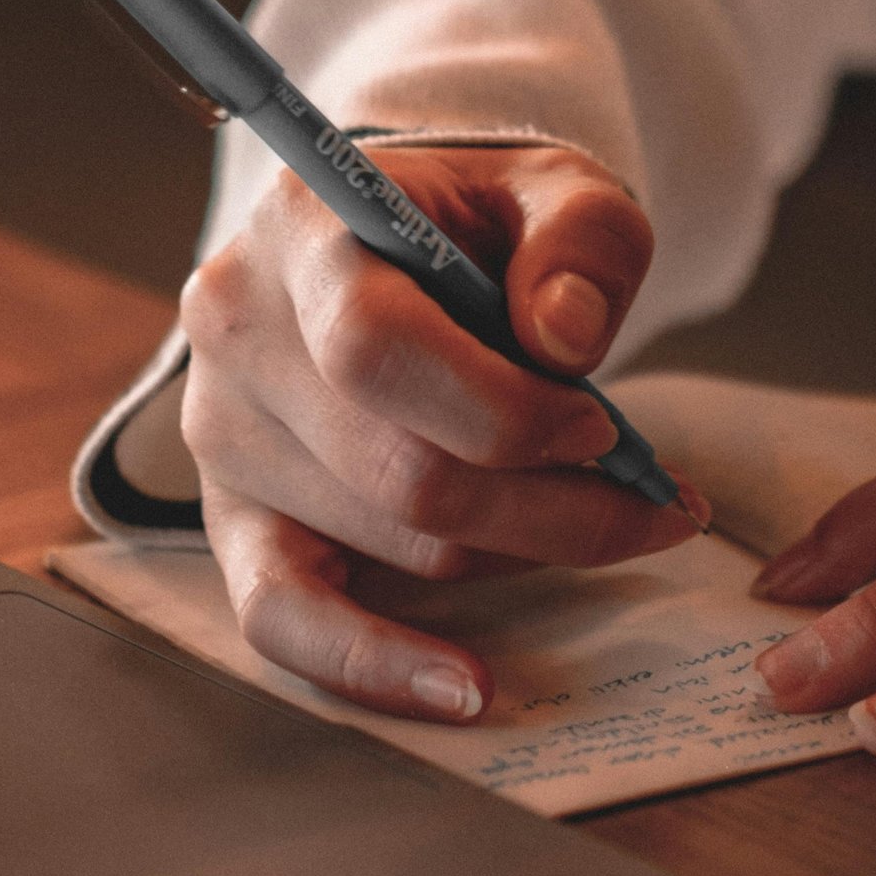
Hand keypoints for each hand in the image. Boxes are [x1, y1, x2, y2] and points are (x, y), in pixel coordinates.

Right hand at [179, 143, 706, 722]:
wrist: (398, 243)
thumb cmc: (480, 222)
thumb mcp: (556, 186)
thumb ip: (581, 239)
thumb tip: (567, 337)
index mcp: (300, 229)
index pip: (377, 350)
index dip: (506, 411)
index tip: (603, 426)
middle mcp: (234, 331)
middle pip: (399, 470)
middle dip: (552, 506)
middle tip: (651, 502)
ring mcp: (224, 434)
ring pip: (391, 544)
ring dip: (520, 549)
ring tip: (600, 517)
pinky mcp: (234, 517)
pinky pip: (283, 619)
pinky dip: (377, 664)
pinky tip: (468, 689)